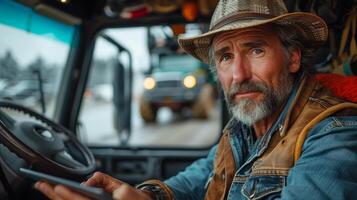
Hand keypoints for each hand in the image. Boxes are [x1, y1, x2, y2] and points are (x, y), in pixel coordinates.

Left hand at [35, 172, 151, 199]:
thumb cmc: (134, 199)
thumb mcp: (121, 187)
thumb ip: (103, 180)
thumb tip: (87, 181)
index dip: (68, 194)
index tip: (56, 186)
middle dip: (54, 195)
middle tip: (41, 185)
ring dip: (56, 199)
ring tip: (45, 189)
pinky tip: (58, 196)